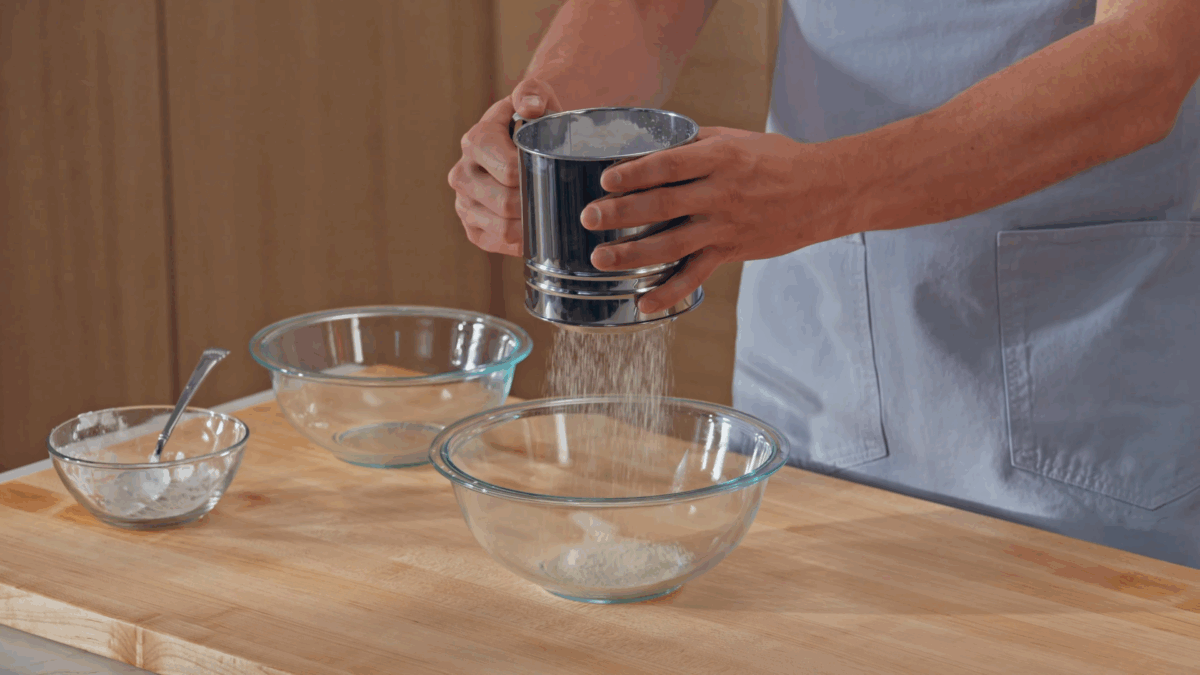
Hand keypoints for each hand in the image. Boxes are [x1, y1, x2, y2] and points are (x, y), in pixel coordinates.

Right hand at [447, 79, 562, 255]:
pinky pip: (494, 243)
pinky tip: (535, 230)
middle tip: (559, 198)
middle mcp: (462, 173)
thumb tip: (529, 107)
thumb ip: (533, 93)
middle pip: (505, 203)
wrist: (528, 141)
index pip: (509, 171)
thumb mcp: (538, 97)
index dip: (536, 178)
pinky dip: (519, 242)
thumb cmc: (537, 121)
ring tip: (550, 215)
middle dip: (535, 204)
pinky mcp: (470, 226)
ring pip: (500, 228)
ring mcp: (463, 203)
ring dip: (530, 226)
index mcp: (475, 141)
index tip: (555, 173)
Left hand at [582, 127, 857, 312]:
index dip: (634, 173)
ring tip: (601, 258)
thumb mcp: (736, 139)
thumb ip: (693, 145)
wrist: (825, 191)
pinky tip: (644, 302)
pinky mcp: (732, 251)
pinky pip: (695, 275)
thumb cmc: (778, 160)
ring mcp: (726, 226)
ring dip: (633, 254)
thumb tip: (650, 146)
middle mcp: (720, 193)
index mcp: (720, 158)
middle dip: (621, 213)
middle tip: (590, 218)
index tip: (605, 179)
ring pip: (672, 244)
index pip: (668, 165)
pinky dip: (669, 292)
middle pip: (662, 205)